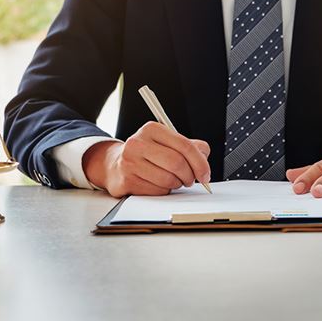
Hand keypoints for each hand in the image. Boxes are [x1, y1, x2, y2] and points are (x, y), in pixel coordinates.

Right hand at [82, 122, 210, 197]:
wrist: (115, 164)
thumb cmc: (147, 154)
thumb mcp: (167, 143)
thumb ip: (189, 146)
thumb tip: (204, 153)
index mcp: (152, 129)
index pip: (184, 145)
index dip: (200, 163)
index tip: (205, 174)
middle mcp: (138, 143)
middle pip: (177, 163)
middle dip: (190, 176)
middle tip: (191, 180)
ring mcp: (130, 162)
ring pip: (168, 179)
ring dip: (177, 184)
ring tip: (174, 181)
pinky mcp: (126, 180)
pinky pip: (157, 191)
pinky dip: (164, 191)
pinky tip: (159, 184)